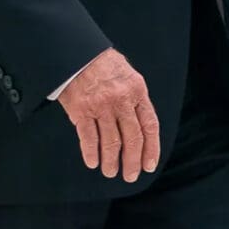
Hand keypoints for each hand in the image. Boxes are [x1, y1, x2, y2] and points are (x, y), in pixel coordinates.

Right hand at [59, 47, 160, 182]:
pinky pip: (88, 138)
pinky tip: (93, 162)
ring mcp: (101, 106)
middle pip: (132, 138)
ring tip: (110, 172)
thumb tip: (142, 127)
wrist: (78, 52)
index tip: (149, 165)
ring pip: (111, 142)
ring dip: (111, 161)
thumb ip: (136, 100)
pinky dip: (91, 153)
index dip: (151, 148)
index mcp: (137, 91)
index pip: (150, 125)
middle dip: (132, 161)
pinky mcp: (81, 110)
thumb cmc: (104, 65)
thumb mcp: (129, 76)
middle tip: (130, 176)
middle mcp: (121, 100)